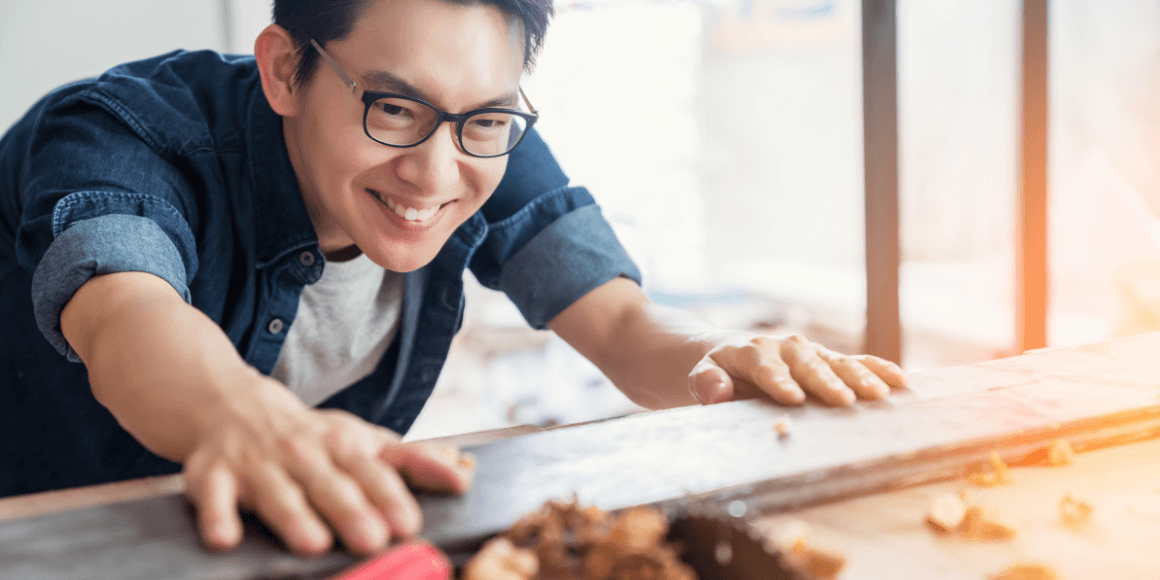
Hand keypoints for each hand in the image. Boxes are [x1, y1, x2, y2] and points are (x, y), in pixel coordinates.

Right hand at [182, 380, 473, 555]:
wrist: (229, 403)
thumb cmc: (309, 435)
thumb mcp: (362, 439)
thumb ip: (411, 462)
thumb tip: (463, 481)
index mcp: (341, 445)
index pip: (371, 471)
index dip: (390, 496)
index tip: (408, 523)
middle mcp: (301, 452)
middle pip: (329, 484)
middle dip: (351, 510)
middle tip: (371, 540)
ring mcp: (255, 463)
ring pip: (277, 492)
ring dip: (294, 516)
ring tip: (312, 542)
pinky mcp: (211, 475)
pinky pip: (211, 497)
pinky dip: (217, 516)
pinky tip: (224, 538)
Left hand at [687, 333, 906, 405]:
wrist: (729, 353)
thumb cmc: (715, 370)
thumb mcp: (700, 374)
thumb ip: (706, 382)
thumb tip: (717, 392)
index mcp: (753, 352)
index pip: (766, 369)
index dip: (779, 382)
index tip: (794, 399)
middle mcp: (785, 348)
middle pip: (808, 365)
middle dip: (826, 382)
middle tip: (845, 400)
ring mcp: (809, 352)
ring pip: (836, 362)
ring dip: (859, 377)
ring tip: (881, 393)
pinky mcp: (825, 359)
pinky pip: (854, 362)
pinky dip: (876, 369)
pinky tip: (900, 380)